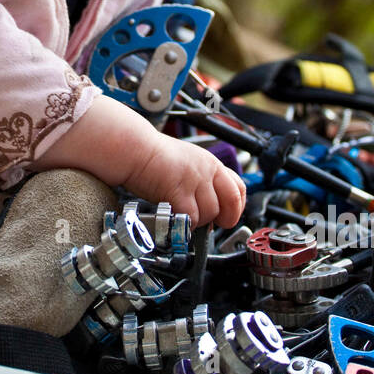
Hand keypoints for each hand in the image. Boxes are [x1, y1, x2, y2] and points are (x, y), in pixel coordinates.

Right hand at [125, 131, 245, 228]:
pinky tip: (175, 217)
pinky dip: (184, 223)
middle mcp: (206, 170)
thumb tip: (209, 207)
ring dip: (197, 221)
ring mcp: (194, 180)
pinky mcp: (179, 190)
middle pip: (230, 202)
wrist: (133, 149)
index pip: (239, 187)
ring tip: (182, 214)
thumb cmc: (152, 156)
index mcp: (211, 163)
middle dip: (224, 218)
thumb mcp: (187, 163)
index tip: (227, 216)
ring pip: (210, 213)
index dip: (236, 206)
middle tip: (210, 224)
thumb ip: (202, 181)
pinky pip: (190, 217)